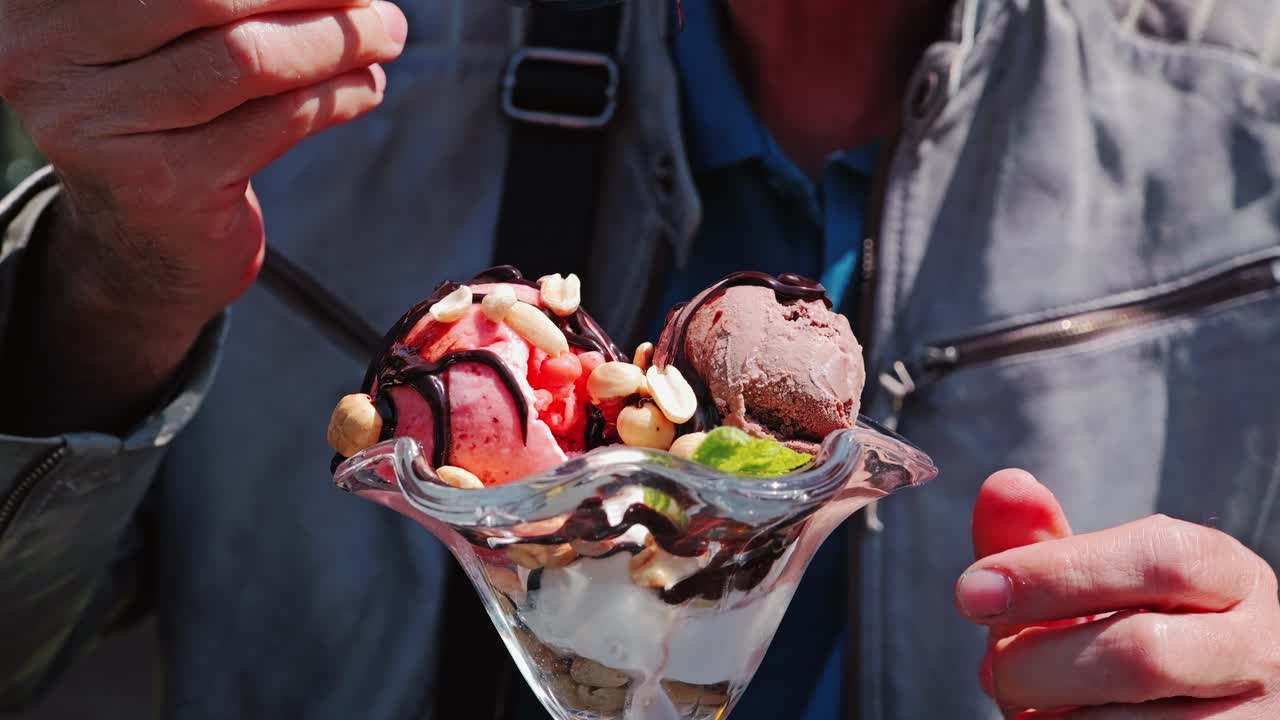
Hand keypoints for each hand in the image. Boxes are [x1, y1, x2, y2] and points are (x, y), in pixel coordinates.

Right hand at [0, 0, 404, 433]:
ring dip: (337, 44)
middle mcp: (45, 60)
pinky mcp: (161, 186)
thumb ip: (220, 6)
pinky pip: (275, 122)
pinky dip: (337, 97)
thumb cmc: (165, 113)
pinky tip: (366, 88)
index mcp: (41, 10)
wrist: (140, 244)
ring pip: (248, 60)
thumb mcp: (168, 39)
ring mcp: (98, 128)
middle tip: (376, 3)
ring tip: (385, 38)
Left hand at [956, 470, 1279, 718]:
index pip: (1158, 558)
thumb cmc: (1116, 640)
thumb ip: (1039, 543)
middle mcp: (1260, 647)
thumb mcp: (1083, 589)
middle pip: (1142, 652)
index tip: (973, 591)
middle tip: (993, 671)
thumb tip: (1004, 484)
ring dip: (1054, 715)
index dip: (1054, 573)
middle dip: (1039, 662)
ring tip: (1030, 704)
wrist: (1175, 715)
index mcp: (1227, 574)